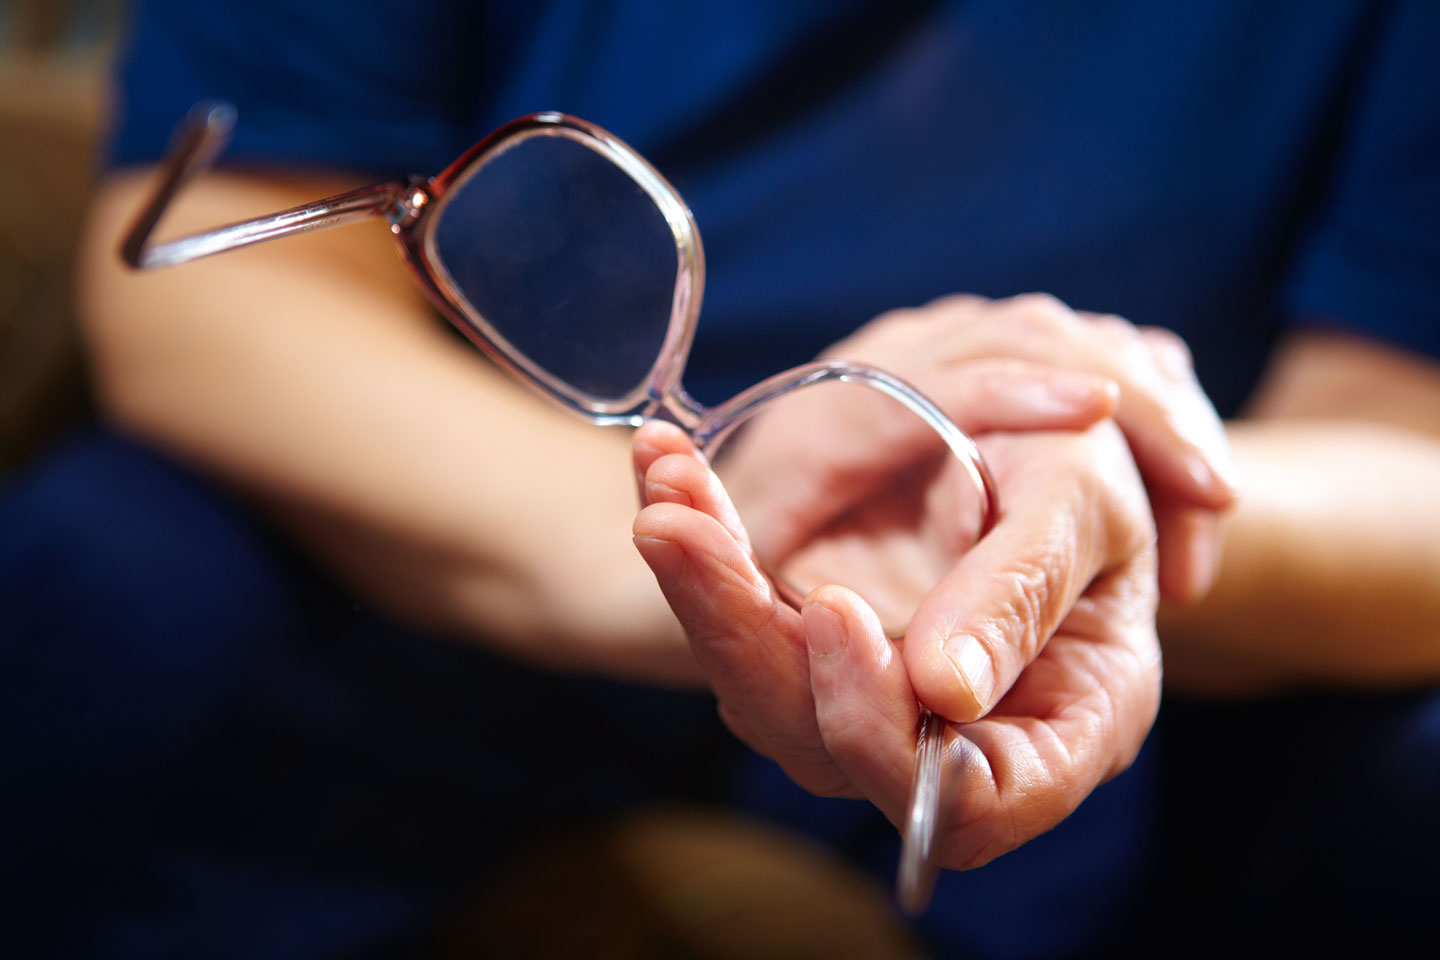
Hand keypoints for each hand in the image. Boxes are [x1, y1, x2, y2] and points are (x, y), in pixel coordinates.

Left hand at [631, 293, 1225, 865]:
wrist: (1038, 432)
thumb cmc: (1087, 470)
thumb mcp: (1080, 502)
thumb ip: (1024, 590)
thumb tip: (947, 689)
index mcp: (1068, 727)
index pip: (974, 799)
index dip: (888, 730)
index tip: (834, 612)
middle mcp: (960, 740)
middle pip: (832, 745)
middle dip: (742, 635)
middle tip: (681, 528)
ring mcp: (877, 705)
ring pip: (765, 691)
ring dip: (704, 585)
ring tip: (667, 489)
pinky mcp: (816, 658)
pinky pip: (746, 625)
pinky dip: (706, 548)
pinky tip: (668, 470)